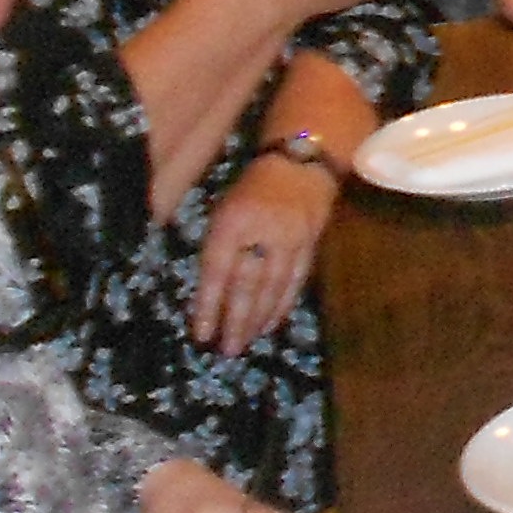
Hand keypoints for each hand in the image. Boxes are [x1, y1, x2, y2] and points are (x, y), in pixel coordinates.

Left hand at [187, 153, 333, 350]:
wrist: (301, 163)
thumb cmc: (252, 188)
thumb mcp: (224, 210)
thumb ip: (218, 248)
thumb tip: (210, 293)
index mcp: (233, 222)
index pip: (217, 271)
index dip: (208, 305)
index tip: (201, 334)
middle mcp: (262, 232)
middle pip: (247, 285)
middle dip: (236, 320)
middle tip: (227, 349)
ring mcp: (290, 240)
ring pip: (272, 288)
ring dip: (258, 319)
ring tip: (246, 342)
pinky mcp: (310, 245)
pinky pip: (295, 281)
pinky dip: (282, 305)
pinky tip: (271, 324)